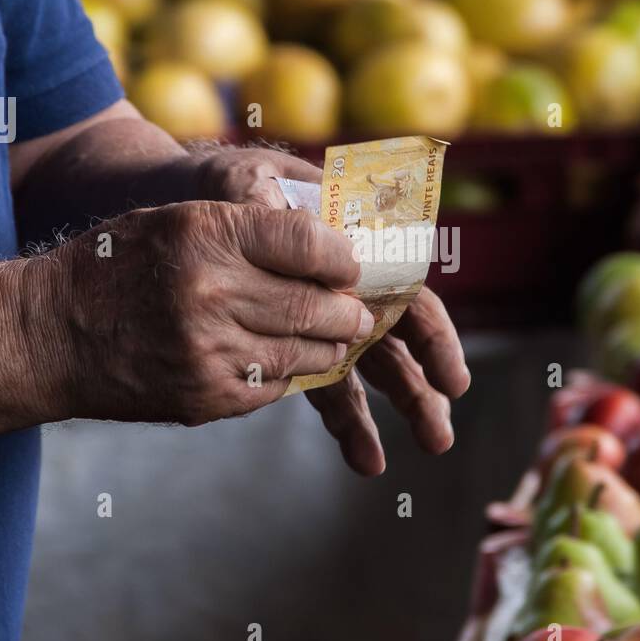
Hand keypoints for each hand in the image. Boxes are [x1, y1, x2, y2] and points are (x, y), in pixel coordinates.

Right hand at [39, 201, 373, 426]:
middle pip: (317, 305)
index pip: (308, 244)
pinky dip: (288, 373)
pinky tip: (285, 360)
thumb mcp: (174, 222)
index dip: (341, 257)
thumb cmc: (115, 267)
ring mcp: (209, 353)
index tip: (350, 265)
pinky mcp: (205, 398)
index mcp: (205, 236)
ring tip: (335, 336)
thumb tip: (325, 250)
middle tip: (360, 310)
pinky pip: (273, 387)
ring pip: (306, 353)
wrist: (45, 335)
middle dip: (350, 310)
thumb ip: (247, 231)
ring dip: (330, 346)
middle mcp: (210, 294)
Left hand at [197, 146, 470, 474]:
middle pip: (398, 342)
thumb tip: (298, 225)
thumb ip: (272, 199)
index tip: (451, 381)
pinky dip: (348, 423)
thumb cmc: (229, 185)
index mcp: (354, 246)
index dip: (433, 340)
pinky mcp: (295, 344)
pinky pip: (327, 385)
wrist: (188, 204)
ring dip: (389, 416)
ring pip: (368, 371)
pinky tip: (365, 460)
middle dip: (421, 391)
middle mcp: (349, 286)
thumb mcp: (248, 179)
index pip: (408, 294)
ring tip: (401, 458)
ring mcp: (324, 319)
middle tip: (439, 437)